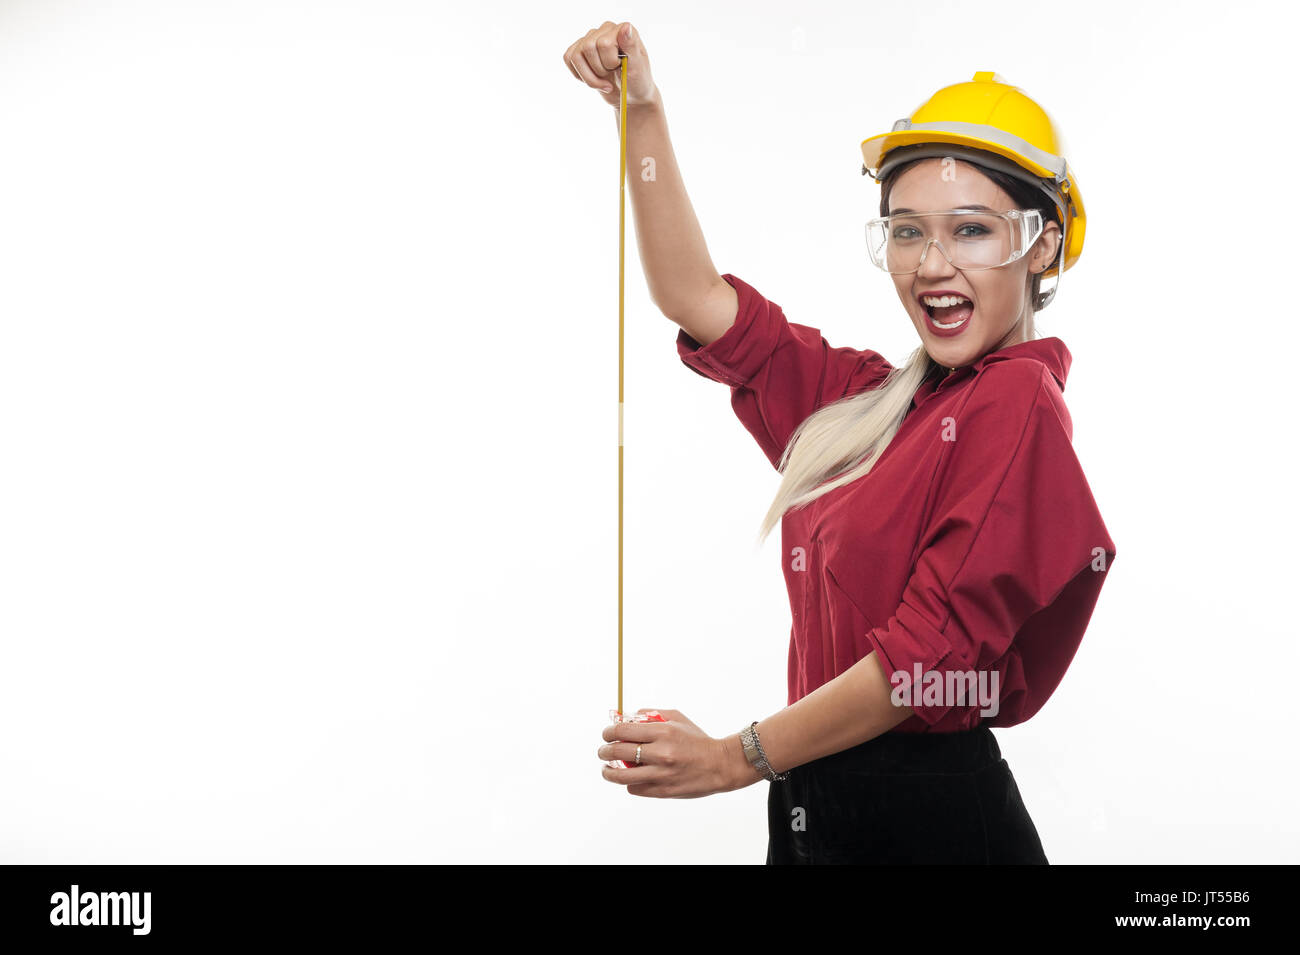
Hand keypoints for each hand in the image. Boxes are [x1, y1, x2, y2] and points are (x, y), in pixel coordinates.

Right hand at [562, 21, 659, 109]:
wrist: (630, 96)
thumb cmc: (637, 81)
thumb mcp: (638, 66)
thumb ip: (631, 45)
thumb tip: (626, 27)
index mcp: (621, 29)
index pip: (603, 44)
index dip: (609, 62)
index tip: (621, 67)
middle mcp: (605, 29)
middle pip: (587, 47)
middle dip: (599, 70)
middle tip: (612, 74)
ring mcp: (591, 38)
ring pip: (576, 55)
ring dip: (589, 76)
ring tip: (604, 80)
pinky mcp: (580, 50)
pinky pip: (568, 58)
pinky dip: (579, 75)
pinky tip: (593, 79)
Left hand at [598, 708, 762, 797]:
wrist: (720, 765)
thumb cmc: (697, 740)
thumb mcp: (677, 719)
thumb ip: (652, 715)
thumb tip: (628, 717)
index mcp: (663, 732)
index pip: (622, 731)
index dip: (609, 732)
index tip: (606, 734)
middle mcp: (660, 753)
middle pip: (617, 752)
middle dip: (604, 751)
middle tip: (603, 751)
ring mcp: (661, 774)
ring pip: (622, 776)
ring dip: (608, 772)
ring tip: (606, 770)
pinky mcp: (663, 791)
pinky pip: (635, 788)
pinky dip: (630, 783)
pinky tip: (631, 778)